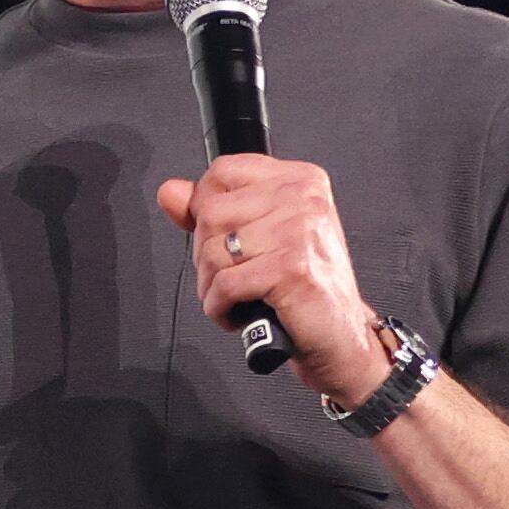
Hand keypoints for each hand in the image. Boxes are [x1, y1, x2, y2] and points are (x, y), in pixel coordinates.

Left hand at [154, 155, 385, 409]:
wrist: (339, 336)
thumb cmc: (302, 286)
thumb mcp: (258, 238)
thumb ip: (211, 211)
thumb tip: (170, 192)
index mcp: (300, 180)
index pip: (223, 172)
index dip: (204, 207)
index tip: (217, 235)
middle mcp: (304, 199)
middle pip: (211, 212)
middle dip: (205, 255)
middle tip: (230, 277)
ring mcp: (300, 231)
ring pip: (214, 250)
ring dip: (212, 286)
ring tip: (237, 297)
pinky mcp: (292, 269)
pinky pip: (225, 284)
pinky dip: (221, 308)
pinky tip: (240, 314)